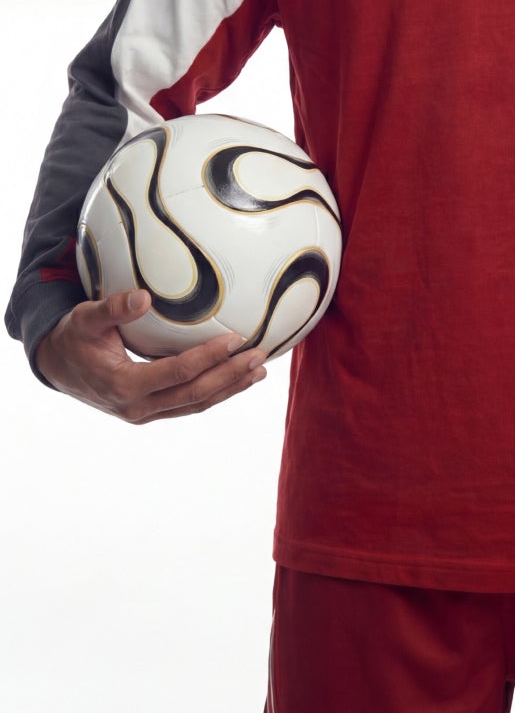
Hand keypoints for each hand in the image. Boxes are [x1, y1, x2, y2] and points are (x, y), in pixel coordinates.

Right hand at [34, 291, 268, 423]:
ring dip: (228, 389)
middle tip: (258, 357)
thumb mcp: (86, 318)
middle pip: (194, 395)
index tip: (234, 339)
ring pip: (195, 405)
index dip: (207, 358)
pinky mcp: (150, 412)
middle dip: (229, 377)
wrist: (57, 367)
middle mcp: (137, 408)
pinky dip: (214, 392)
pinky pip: (188, 405)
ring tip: (258, 371)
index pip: (176, 374)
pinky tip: (234, 378)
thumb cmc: (73, 337)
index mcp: (123, 386)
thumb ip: (114, 308)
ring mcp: (145, 414)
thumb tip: (145, 297)